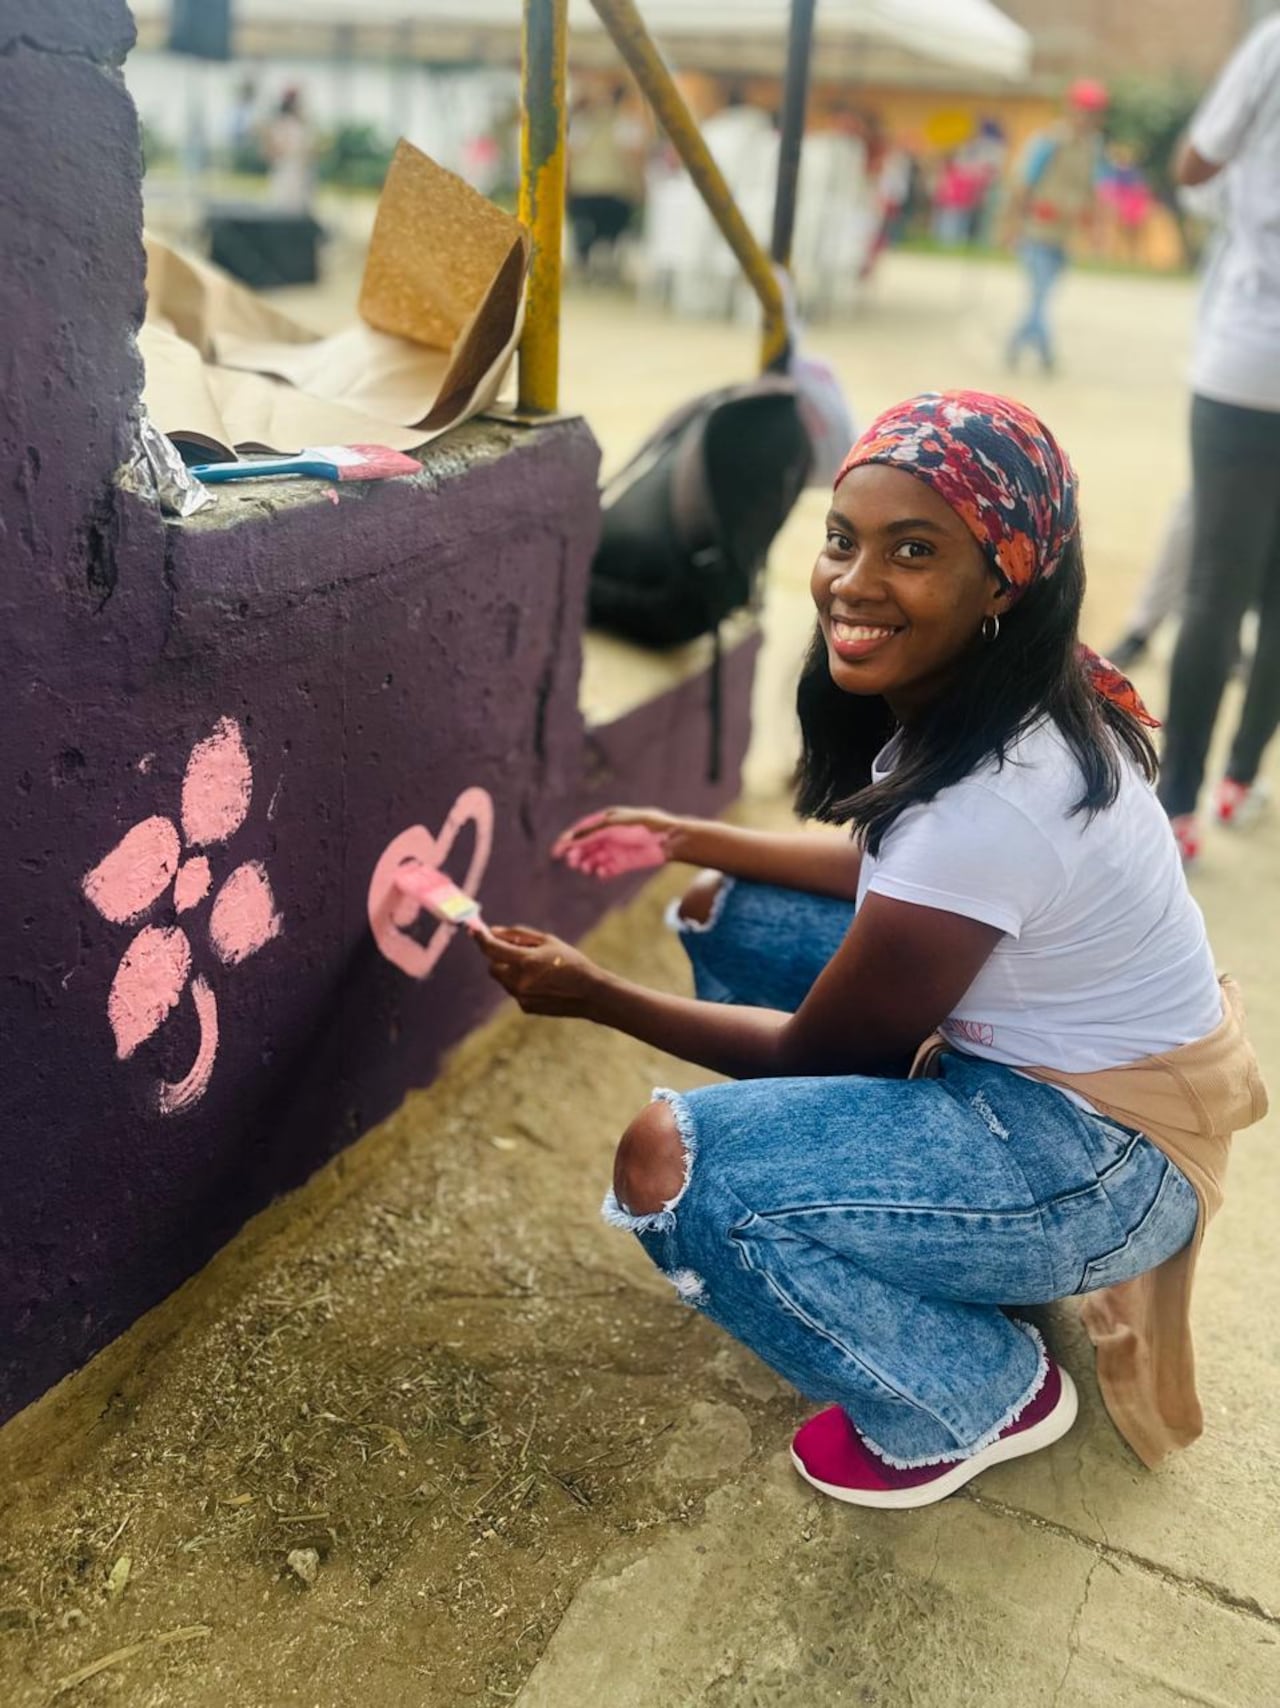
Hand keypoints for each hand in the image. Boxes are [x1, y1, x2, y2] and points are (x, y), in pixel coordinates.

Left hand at [473, 924, 606, 1017]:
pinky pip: (514, 991)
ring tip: (536, 967)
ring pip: (503, 979)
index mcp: (526, 961)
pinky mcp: (525, 1007)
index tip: (476, 930)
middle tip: (514, 950)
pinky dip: (521, 983)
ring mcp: (521, 997)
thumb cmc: (571, 962)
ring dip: (510, 970)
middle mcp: (519, 981)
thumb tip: (492, 932)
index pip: (491, 949)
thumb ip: (517, 935)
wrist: (590, 993)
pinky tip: (542, 982)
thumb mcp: (548, 941)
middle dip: (498, 958)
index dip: (481, 938)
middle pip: (492, 967)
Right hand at [551, 807, 683, 877]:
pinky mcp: (623, 863)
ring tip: (587, 868)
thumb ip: (591, 833)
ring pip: (593, 860)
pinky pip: (606, 870)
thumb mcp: (613, 825)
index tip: (556, 853)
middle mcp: (608, 835)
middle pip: (585, 847)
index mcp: (604, 820)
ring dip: (587, 865)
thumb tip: (569, 840)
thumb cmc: (642, 826)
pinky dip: (601, 873)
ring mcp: (615, 850)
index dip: (567, 842)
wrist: (668, 840)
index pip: (580, 831)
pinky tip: (601, 873)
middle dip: (576, 855)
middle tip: (573, 863)